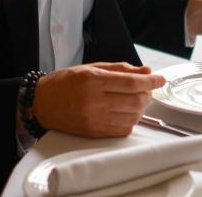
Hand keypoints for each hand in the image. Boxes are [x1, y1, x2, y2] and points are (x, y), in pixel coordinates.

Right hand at [31, 62, 164, 136]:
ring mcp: (93, 119)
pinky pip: (123, 130)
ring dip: (140, 108)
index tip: (161, 79)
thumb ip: (120, 69)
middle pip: (135, 101)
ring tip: (136, 99)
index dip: (150, 82)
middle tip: (147, 88)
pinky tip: (126, 112)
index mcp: (92, 81)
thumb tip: (146, 73)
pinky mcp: (93, 133)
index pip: (131, 83)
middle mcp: (93, 101)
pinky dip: (131, 120)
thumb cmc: (65, 82)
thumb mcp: (91, 68)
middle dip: (147, 94)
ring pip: (132, 116)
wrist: (41, 103)